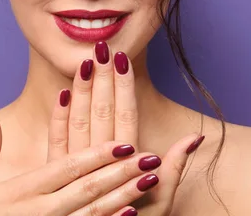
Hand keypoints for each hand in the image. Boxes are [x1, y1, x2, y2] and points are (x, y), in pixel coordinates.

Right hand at [0, 112, 163, 215]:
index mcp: (22, 192)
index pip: (67, 168)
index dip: (97, 155)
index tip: (123, 143)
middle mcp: (41, 212)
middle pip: (88, 188)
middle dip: (121, 172)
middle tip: (150, 157)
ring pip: (94, 212)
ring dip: (125, 195)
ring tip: (150, 180)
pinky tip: (133, 213)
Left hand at [47, 41, 204, 214]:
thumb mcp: (162, 201)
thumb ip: (175, 170)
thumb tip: (195, 137)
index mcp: (126, 166)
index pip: (125, 116)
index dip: (123, 87)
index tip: (121, 59)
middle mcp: (99, 164)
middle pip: (101, 113)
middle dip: (101, 80)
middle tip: (101, 49)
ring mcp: (74, 169)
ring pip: (78, 122)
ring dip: (80, 91)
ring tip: (83, 63)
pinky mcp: (56, 174)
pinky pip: (56, 140)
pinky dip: (58, 116)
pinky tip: (60, 93)